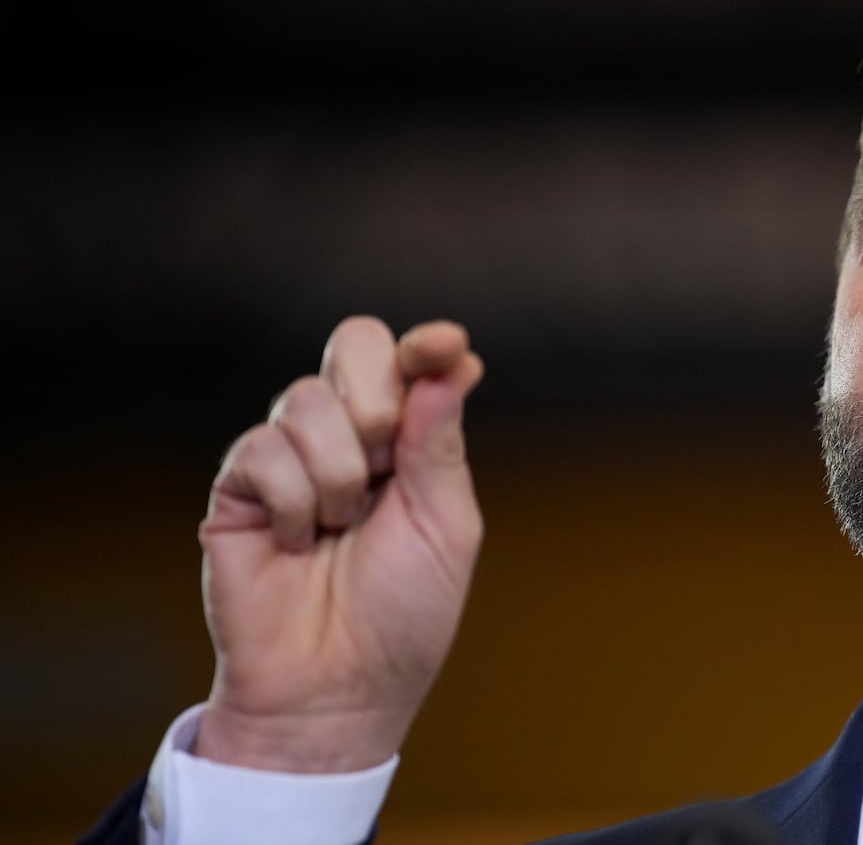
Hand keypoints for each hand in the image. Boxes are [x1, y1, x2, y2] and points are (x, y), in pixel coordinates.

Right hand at [193, 317, 484, 772]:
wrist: (336, 688)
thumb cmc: (403, 615)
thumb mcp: (446, 528)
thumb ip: (441, 443)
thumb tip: (453, 363)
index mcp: (409, 441)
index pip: (411, 361)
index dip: (427, 345)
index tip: (444, 345)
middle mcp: (349, 435)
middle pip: (354, 345)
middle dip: (376, 402)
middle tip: (381, 471)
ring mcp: (290, 455)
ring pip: (306, 398)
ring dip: (337, 472)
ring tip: (338, 529)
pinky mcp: (238, 486)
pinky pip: (263, 448)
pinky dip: (292, 501)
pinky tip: (297, 542)